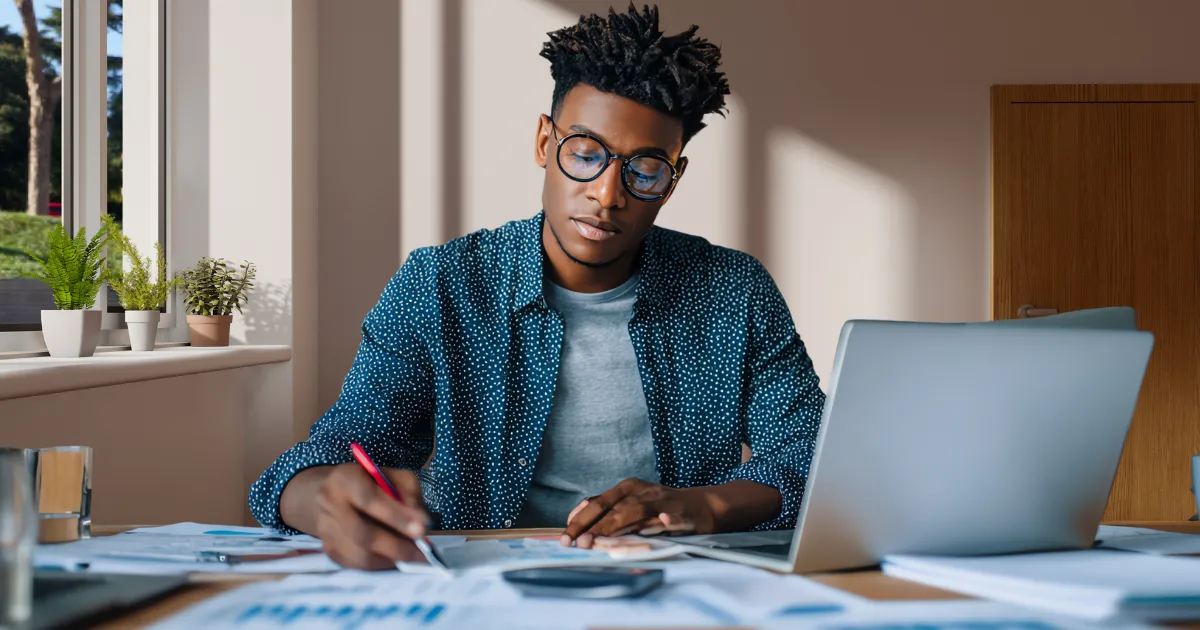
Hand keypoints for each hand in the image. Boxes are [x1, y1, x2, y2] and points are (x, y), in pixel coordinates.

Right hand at [281, 463, 430, 569]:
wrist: (333, 494)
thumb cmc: (369, 483)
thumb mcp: (394, 476)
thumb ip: (410, 494)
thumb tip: (422, 522)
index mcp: (345, 479)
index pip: (370, 500)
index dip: (397, 517)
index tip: (422, 529)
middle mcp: (330, 505)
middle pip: (363, 534)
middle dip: (397, 546)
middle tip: (423, 552)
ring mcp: (326, 530)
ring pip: (360, 554)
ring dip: (391, 559)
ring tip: (413, 556)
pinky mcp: (329, 550)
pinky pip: (357, 565)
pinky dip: (380, 565)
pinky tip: (395, 558)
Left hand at [559, 478, 717, 548]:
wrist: (704, 505)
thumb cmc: (661, 507)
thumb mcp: (632, 503)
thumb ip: (607, 509)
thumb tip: (576, 516)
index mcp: (627, 488)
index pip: (597, 503)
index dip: (579, 520)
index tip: (565, 538)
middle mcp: (641, 491)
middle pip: (612, 508)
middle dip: (592, 527)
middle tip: (577, 544)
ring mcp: (662, 500)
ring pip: (637, 511)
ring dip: (616, 526)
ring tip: (598, 539)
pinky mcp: (684, 512)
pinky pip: (674, 516)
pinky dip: (669, 519)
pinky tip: (663, 521)